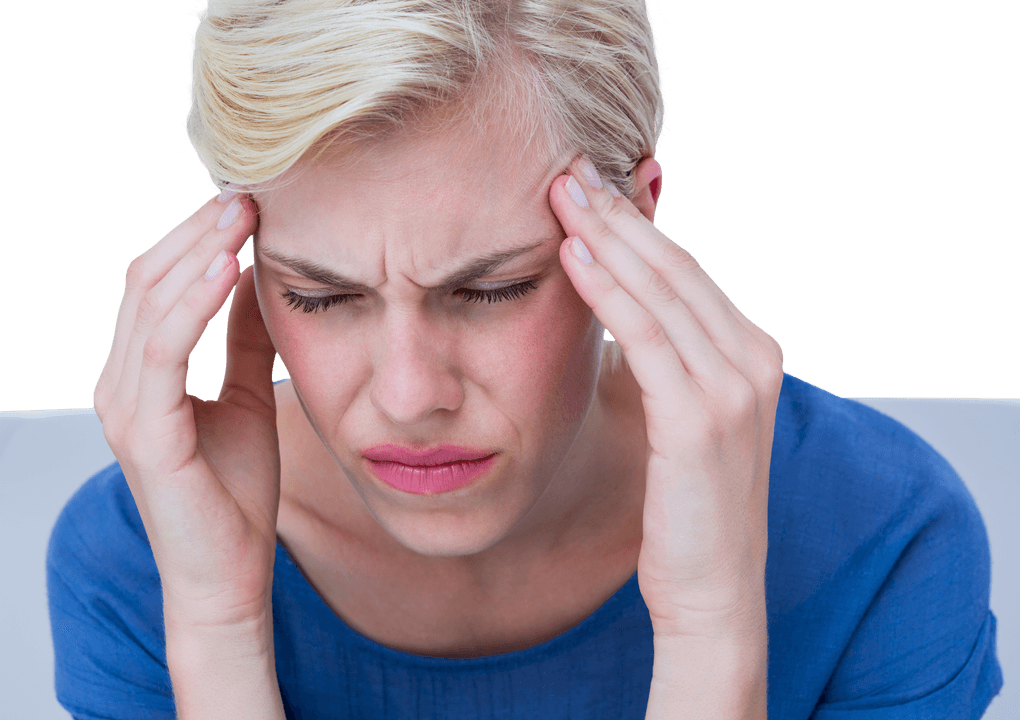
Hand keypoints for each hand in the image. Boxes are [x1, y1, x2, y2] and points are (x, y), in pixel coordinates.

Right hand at [92, 191, 280, 628]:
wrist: (231, 572)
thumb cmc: (237, 492)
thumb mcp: (246, 395)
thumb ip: (243, 339)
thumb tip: (256, 278)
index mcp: (140, 376)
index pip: (157, 285)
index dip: (197, 239)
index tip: (248, 204)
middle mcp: (120, 385)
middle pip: (147, 282)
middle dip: (197, 233)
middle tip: (248, 195)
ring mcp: (124, 408)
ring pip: (149, 305)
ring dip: (198, 253)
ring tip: (243, 215)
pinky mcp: (145, 433)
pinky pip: (163, 351)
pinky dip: (193, 304)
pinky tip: (227, 268)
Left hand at [549, 158, 784, 640]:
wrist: (712, 590)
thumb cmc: (683, 507)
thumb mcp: (676, 417)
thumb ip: (658, 359)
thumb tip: (612, 307)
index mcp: (750, 353)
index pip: (685, 272)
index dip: (635, 225)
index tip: (587, 187)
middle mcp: (753, 359)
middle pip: (675, 267)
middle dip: (619, 214)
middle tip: (567, 168)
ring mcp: (734, 387)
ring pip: (663, 290)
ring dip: (608, 236)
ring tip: (560, 193)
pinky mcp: (702, 418)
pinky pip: (647, 337)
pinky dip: (609, 291)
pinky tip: (573, 256)